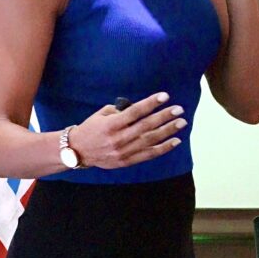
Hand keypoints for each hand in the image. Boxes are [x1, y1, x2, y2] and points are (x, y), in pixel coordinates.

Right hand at [68, 92, 185, 168]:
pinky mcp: (127, 161)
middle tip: (178, 109)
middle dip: (164, 117)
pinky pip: (148, 155)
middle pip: (145, 126)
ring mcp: (123, 151)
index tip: (165, 96)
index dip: (150, 103)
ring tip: (181, 122)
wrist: (77, 152)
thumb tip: (141, 107)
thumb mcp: (101, 115)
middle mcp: (118, 139)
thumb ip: (120, 111)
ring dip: (168, 131)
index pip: (135, 112)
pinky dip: (163, 148)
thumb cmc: (91, 129)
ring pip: (150, 141)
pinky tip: (175, 141)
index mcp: (111, 125)